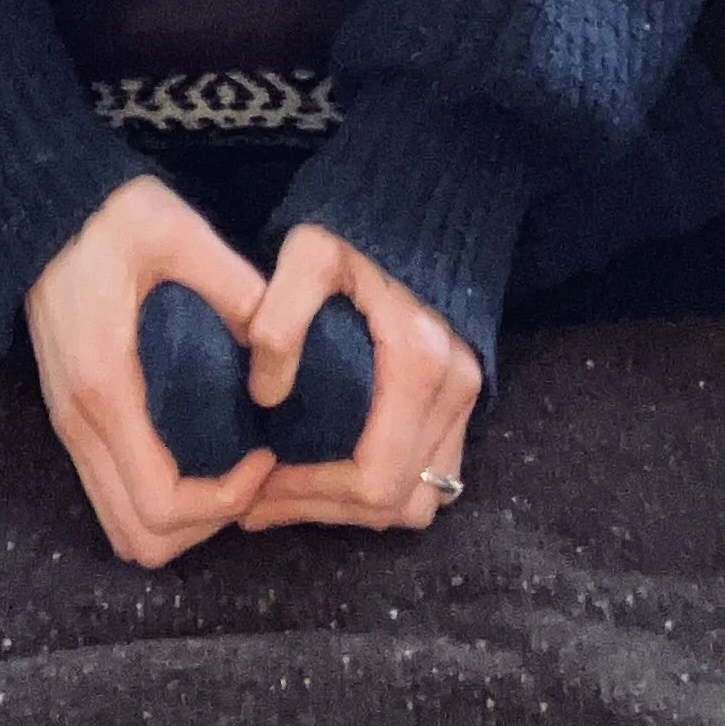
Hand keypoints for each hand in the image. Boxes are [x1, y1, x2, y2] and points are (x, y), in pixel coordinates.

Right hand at [25, 175, 277, 567]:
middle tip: (252, 473)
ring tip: (231, 471)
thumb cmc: (108, 218)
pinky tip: (199, 457)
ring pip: (123, 527)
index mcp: (106, 388)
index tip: (264, 456)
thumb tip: (274, 338)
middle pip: (140, 537)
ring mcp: (71, 427)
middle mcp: (80, 423)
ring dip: (183, 521)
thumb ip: (230, 280)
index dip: (223, 502)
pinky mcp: (74, 419)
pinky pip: (113, 496)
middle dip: (207, 524)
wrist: (40, 209)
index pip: (161, 503)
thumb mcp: (174, 229)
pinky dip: (160, 502)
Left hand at [235, 223, 478, 532]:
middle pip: (396, 501)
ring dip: (353, 508)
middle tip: (260, 502)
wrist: (411, 216)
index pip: (374, 478)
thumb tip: (267, 395)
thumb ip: (280, 317)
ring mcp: (465, 403)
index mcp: (421, 363)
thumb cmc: (353, 236)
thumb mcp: (307, 254)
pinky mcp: (459, 406)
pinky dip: (380, 490)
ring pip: (418, 501)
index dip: (313, 497)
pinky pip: (428, 479)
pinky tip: (327, 473)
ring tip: (288, 493)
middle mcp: (455, 390)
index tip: (259, 489)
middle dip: (324, 509)